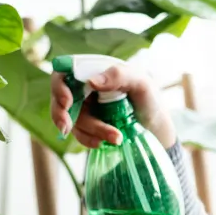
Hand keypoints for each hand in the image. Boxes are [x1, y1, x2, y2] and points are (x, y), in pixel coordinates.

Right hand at [50, 66, 176, 149]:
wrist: (156, 128)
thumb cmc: (150, 99)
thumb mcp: (141, 83)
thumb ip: (119, 76)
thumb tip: (91, 81)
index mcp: (93, 72)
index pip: (65, 72)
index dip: (59, 86)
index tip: (67, 102)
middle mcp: (85, 89)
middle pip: (59, 99)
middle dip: (60, 114)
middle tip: (67, 127)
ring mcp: (84, 109)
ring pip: (71, 120)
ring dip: (90, 130)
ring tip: (116, 137)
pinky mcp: (88, 127)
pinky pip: (78, 134)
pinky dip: (88, 140)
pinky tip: (102, 143)